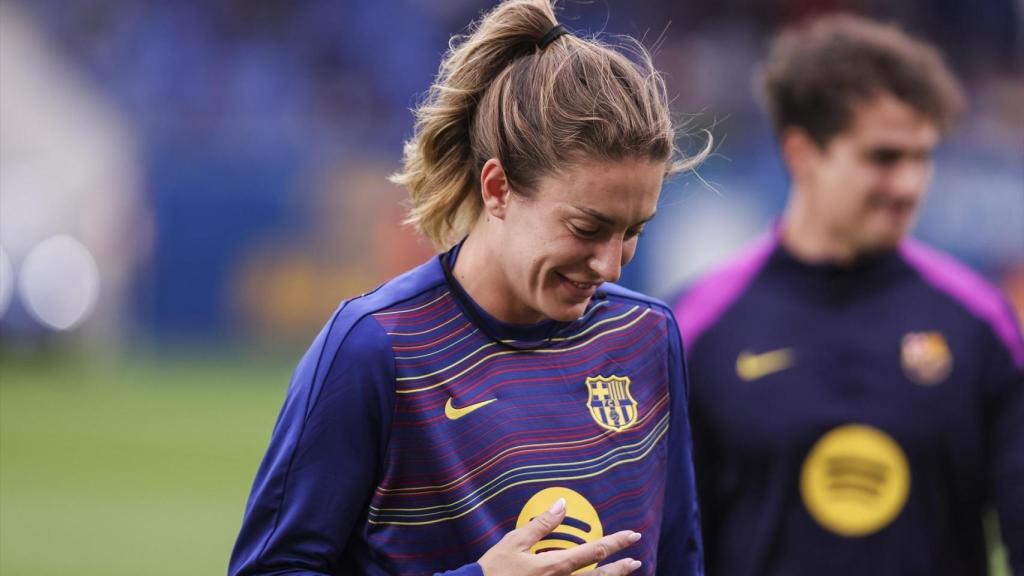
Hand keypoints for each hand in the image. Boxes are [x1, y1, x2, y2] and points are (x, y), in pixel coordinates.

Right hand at [477, 498, 642, 575]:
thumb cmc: (493, 571)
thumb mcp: (514, 543)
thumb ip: (541, 524)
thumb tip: (561, 504)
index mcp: (554, 566)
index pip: (594, 551)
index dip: (616, 542)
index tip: (633, 535)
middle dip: (620, 568)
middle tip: (636, 560)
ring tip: (623, 572)